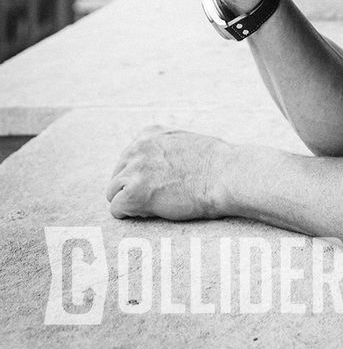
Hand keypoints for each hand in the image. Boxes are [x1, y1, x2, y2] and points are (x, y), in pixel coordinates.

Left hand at [106, 125, 231, 220]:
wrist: (225, 175)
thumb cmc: (215, 163)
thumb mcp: (184, 142)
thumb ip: (163, 149)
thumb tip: (155, 166)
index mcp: (149, 133)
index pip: (128, 157)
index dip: (141, 174)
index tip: (158, 181)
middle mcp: (137, 148)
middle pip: (117, 174)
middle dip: (132, 187)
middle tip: (157, 196)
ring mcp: (135, 170)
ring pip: (113, 192)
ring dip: (130, 201)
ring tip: (155, 205)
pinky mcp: (135, 193)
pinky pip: (117, 209)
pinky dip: (130, 214)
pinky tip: (150, 212)